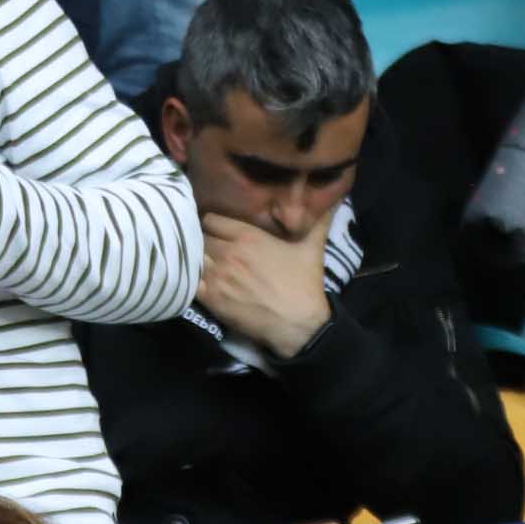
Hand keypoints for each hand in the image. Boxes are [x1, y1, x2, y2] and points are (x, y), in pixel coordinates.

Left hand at [194, 213, 332, 358]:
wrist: (297, 323)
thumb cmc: (304, 284)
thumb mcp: (312, 247)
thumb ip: (318, 221)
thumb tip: (335, 200)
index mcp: (248, 236)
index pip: (211, 219)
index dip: (211, 223)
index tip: (214, 228)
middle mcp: (229, 252)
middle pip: (199, 236)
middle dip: (202, 239)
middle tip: (206, 245)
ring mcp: (217, 275)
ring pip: (192, 256)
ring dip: (195, 258)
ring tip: (200, 261)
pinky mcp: (210, 297)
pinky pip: (189, 280)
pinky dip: (190, 277)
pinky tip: (196, 278)